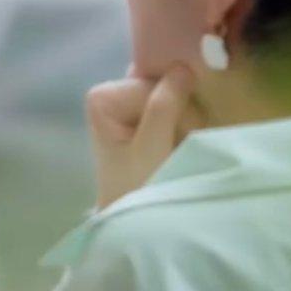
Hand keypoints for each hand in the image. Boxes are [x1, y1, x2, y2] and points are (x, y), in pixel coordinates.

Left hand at [84, 65, 199, 210]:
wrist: (136, 223)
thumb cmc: (137, 189)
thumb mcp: (151, 150)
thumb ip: (162, 108)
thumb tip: (182, 67)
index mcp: (103, 97)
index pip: (153, 84)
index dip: (171, 108)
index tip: (170, 139)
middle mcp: (113, 93)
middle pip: (165, 86)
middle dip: (181, 114)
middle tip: (176, 146)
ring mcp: (130, 103)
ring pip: (177, 95)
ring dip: (187, 121)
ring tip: (178, 149)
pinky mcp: (147, 114)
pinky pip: (179, 106)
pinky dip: (187, 124)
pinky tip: (182, 143)